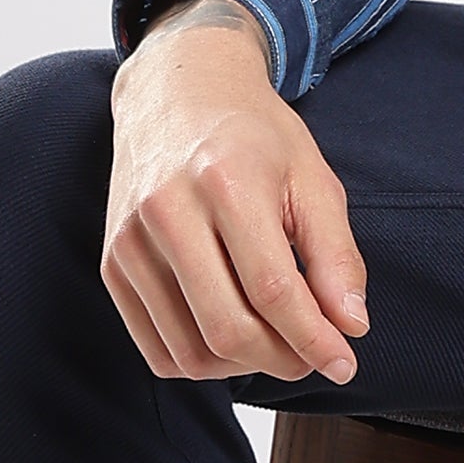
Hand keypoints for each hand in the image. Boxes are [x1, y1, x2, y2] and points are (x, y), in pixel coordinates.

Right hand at [102, 0, 369, 382]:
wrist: (176, 94)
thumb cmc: (254, 137)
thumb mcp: (312, 179)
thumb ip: (336, 255)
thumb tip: (351, 327)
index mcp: (226, 181)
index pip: (272, 289)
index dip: (314, 339)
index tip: (344, 362)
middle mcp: (167, 211)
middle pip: (228, 328)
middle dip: (283, 359)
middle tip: (312, 353)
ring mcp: (130, 240)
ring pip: (190, 350)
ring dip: (244, 367)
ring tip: (276, 342)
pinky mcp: (112, 263)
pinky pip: (157, 348)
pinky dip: (202, 361)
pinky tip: (232, 336)